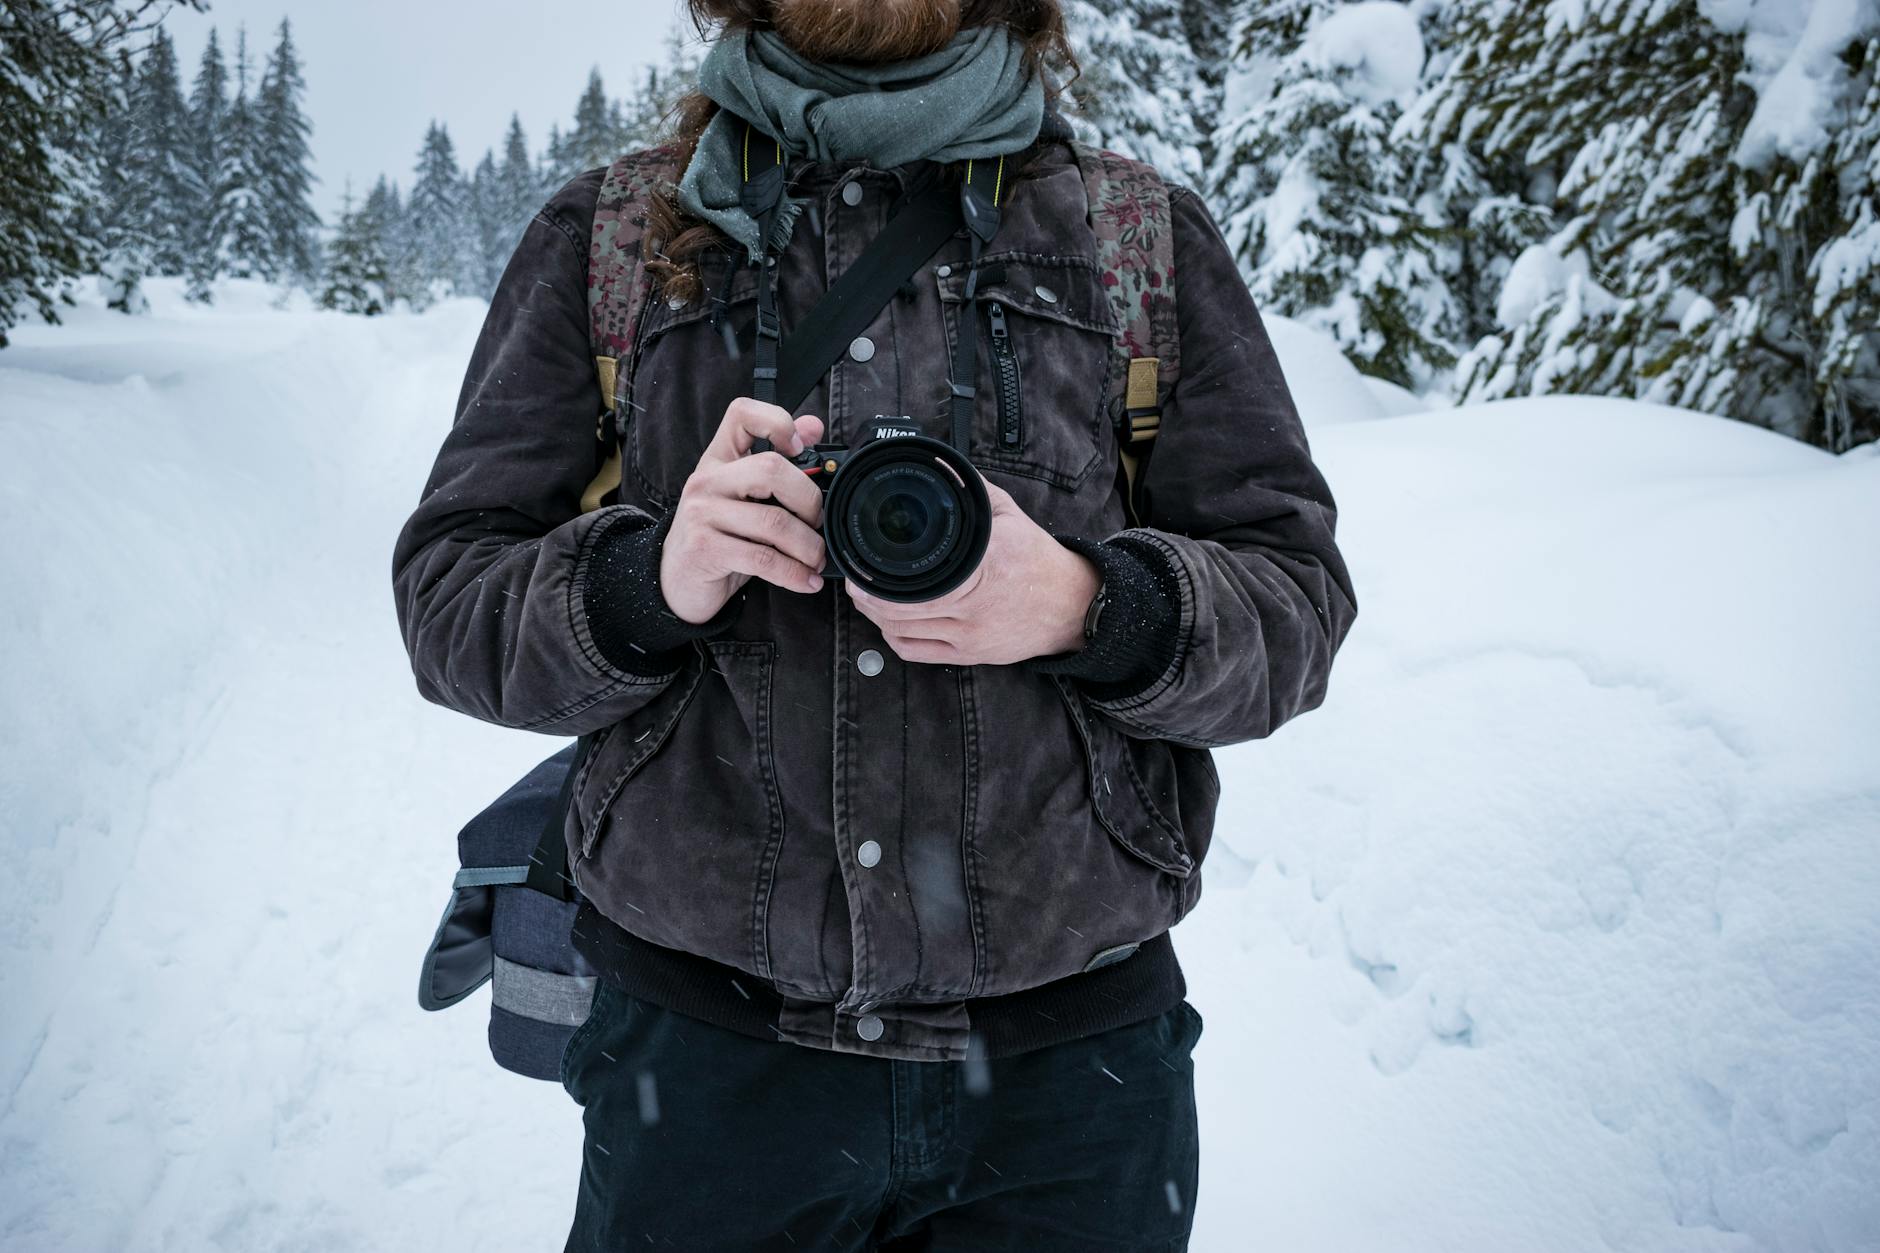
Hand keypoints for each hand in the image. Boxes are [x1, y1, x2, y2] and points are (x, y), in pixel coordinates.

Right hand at [660, 398, 827, 624]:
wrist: (676, 581)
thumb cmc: (719, 536)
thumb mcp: (745, 497)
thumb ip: (778, 463)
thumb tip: (813, 426)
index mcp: (720, 459)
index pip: (742, 414)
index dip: (777, 421)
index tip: (800, 448)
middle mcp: (707, 480)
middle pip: (772, 469)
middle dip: (810, 501)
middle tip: (818, 524)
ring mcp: (702, 513)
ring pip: (774, 521)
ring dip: (808, 547)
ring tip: (816, 560)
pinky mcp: (705, 548)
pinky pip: (763, 558)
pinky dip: (793, 573)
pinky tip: (806, 581)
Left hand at [844, 478, 1099, 665]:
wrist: (1071, 604)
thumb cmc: (1038, 559)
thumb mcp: (1008, 513)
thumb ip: (970, 490)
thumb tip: (938, 464)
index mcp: (982, 564)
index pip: (916, 577)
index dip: (878, 577)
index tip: (862, 564)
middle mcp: (973, 604)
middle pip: (899, 609)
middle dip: (867, 596)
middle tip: (854, 582)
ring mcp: (970, 634)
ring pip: (902, 632)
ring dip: (876, 617)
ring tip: (866, 599)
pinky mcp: (971, 655)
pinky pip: (917, 652)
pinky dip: (894, 639)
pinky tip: (888, 625)